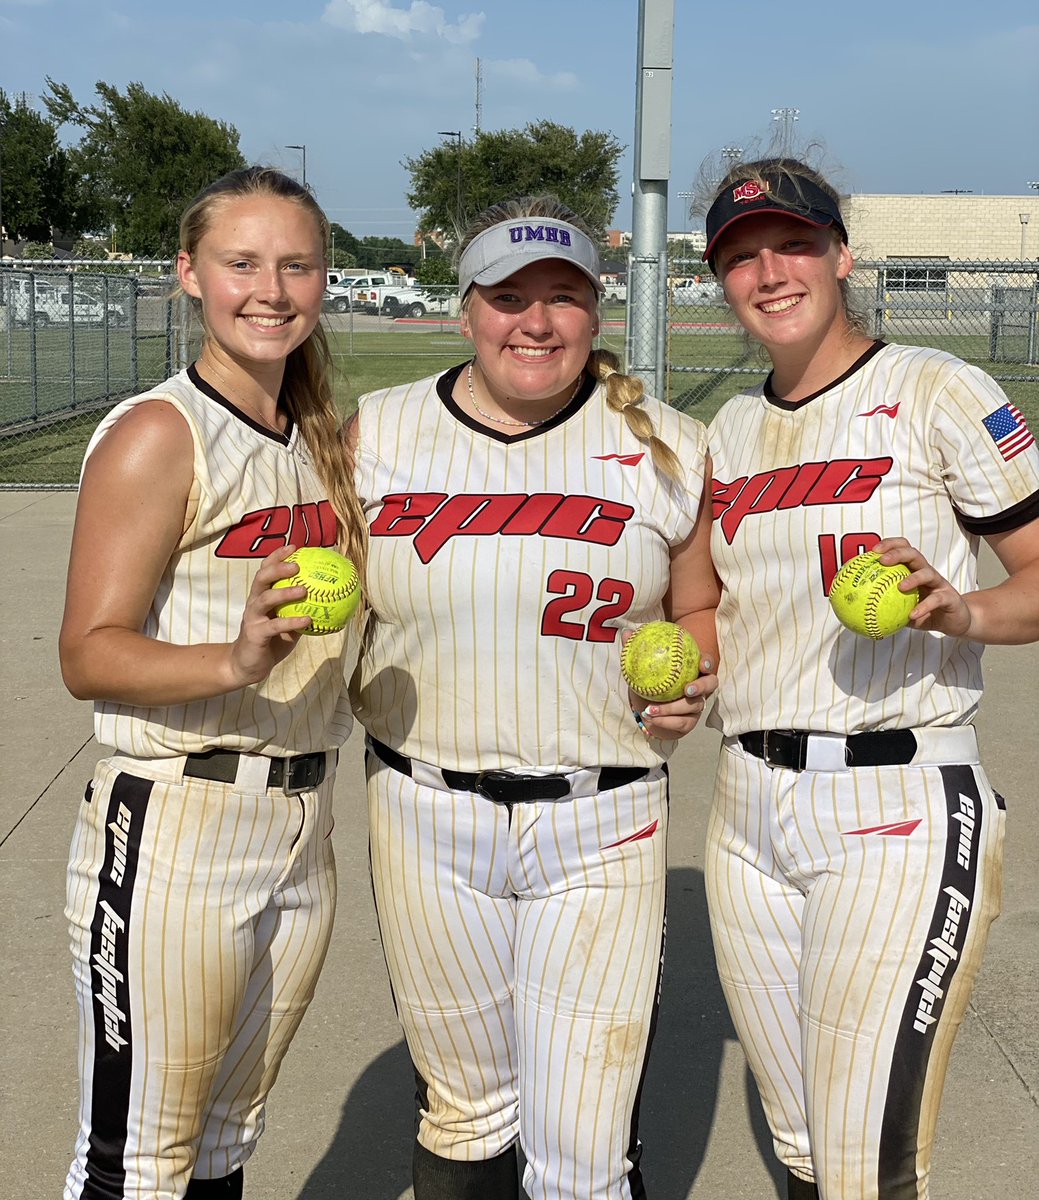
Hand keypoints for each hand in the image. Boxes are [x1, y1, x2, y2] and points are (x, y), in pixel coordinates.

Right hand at [228, 546, 312, 686]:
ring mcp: (252, 618)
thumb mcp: (288, 623)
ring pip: (266, 598)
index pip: (266, 570)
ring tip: (304, 589)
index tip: (294, 546)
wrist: (247, 665)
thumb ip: (302, 610)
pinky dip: (292, 621)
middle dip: (278, 567)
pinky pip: (275, 626)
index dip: (277, 556)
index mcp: (261, 596)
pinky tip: (308, 620)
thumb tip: (329, 600)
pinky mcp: (255, 634)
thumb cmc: (271, 641)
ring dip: (285, 592)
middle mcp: (254, 603)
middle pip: (262, 578)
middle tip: (297, 565)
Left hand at [629, 654, 717, 741]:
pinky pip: (681, 723)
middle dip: (701, 687)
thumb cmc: (647, 685)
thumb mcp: (639, 668)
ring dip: (671, 709)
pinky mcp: (689, 723)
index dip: (708, 663)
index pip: (706, 663)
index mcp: (691, 671)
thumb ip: (635, 650)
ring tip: (651, 709)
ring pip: (692, 707)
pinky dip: (665, 721)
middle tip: (686, 689)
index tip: (701, 664)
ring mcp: (696, 707)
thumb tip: (627, 632)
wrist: (644, 710)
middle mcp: (698, 688)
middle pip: (710, 685)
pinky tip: (650, 718)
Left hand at [873, 538, 972, 637]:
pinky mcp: (949, 597)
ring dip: (913, 578)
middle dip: (898, 553)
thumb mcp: (900, 609)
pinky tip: (912, 614)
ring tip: (900, 587)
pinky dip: (924, 606)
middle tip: (883, 561)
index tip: (872, 551)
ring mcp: (939, 584)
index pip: (902, 548)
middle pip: (914, 554)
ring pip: (928, 572)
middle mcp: (926, 572)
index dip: (889, 545)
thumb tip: (854, 609)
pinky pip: (937, 599)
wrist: (953, 621)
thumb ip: (881, 605)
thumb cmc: (924, 612)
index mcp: (913, 570)